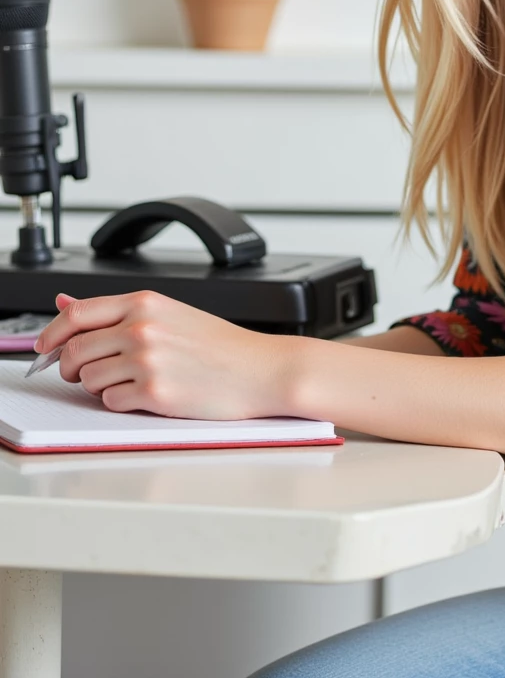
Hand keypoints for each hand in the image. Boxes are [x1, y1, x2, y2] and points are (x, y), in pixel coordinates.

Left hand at [34, 290, 295, 419]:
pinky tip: (144, 395)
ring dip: (99, 386)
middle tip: (85, 374)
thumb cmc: (221, 346)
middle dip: (71, 368)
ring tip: (129, 383)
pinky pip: (110, 402)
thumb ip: (117, 312)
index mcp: (145, 303)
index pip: (76, 313)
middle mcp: (142, 327)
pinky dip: (120, 403)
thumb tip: (67, 302)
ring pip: (89, 379)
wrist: (260, 370)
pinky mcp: (155, 392)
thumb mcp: (169, 315)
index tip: (43, 348)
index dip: (51, 334)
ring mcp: (147, 359)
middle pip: (75, 350)